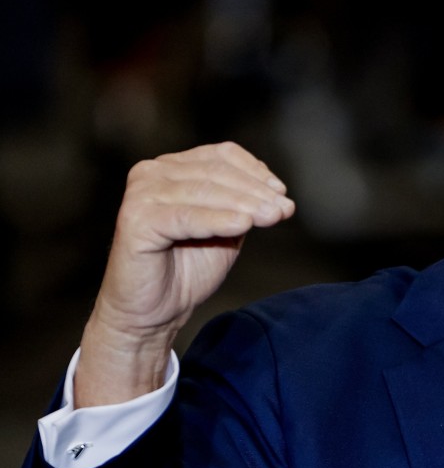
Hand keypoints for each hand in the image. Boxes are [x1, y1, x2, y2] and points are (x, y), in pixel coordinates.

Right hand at [75, 142, 295, 406]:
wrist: (155, 311)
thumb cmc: (188, 267)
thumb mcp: (227, 229)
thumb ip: (247, 207)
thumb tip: (280, 195)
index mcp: (173, 168)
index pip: (222, 156)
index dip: (256, 172)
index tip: (282, 193)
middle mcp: (152, 173)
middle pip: (216, 173)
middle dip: (256, 192)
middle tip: (284, 209)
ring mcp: (141, 194)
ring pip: (204, 192)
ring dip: (245, 204)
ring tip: (272, 216)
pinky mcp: (135, 220)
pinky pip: (186, 217)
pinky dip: (218, 220)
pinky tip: (244, 225)